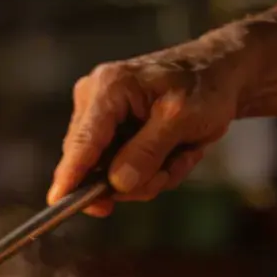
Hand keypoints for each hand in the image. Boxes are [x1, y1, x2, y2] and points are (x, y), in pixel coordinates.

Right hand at [47, 42, 245, 215]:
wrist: (218, 75)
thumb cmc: (204, 88)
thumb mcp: (184, 119)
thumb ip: (148, 151)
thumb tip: (117, 183)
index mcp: (108, 88)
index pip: (83, 141)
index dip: (70, 175)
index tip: (58, 202)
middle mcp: (94, 100)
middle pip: (93, 164)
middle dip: (136, 178)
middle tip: (170, 170)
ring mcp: (99, 117)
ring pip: (108, 173)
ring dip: (149, 176)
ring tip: (179, 155)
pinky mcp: (110, 132)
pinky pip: (120, 170)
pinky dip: (151, 170)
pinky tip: (173, 153)